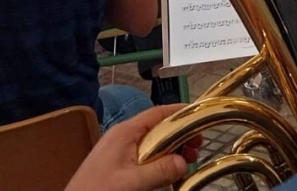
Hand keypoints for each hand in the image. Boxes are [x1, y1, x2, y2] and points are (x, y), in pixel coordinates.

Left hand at [64, 105, 189, 190]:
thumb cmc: (97, 190)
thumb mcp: (132, 182)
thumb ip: (159, 171)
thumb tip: (183, 161)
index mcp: (125, 132)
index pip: (157, 113)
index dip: (179, 113)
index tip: (199, 117)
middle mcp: (122, 136)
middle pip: (157, 128)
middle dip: (179, 136)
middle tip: (196, 148)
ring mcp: (117, 150)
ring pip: (151, 143)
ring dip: (170, 150)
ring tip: (185, 163)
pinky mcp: (115, 164)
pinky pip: (142, 156)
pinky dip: (158, 161)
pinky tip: (166, 174)